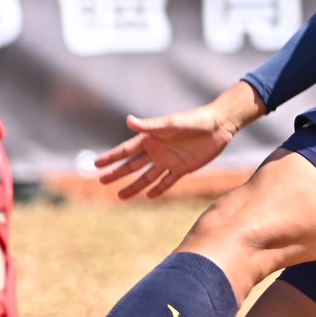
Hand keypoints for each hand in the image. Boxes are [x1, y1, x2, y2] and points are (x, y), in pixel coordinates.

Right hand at [96, 83, 264, 198]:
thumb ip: (151, 126)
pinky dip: (158, 189)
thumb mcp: (172, 123)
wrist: (219, 125)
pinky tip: (148, 196)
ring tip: (121, 197)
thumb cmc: (194, 120)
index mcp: (151, 138)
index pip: (126, 149)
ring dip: (134, 186)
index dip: (112, 156)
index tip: (96, 163)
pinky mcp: (182, 168)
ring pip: (147, 177)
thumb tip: (128, 121)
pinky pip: (167, 182)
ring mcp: (169, 160)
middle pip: (133, 165)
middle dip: (117, 173)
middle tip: (102, 181)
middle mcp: (157, 150)